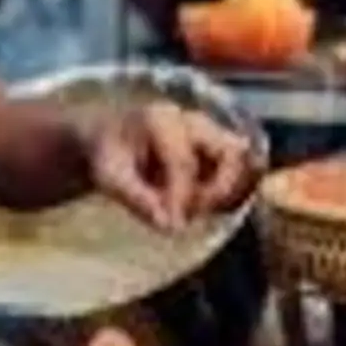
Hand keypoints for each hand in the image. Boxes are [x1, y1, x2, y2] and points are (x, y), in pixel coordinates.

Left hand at [86, 100, 259, 230]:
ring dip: (223, 190)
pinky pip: (237, 167)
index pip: (183, 162)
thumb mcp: (109, 177)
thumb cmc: (108, 155)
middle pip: (228, 153)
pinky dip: (226, 189)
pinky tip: (201, 205)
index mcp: (160, 120)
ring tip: (194, 211)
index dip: (181, 198)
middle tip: (191, 216)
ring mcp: (208, 129)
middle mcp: (191, 119)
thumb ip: (137, 200)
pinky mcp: (217, 144)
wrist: (108, 137)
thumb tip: (169, 226)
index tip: (173, 226)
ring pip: (238, 160)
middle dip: (216, 190)